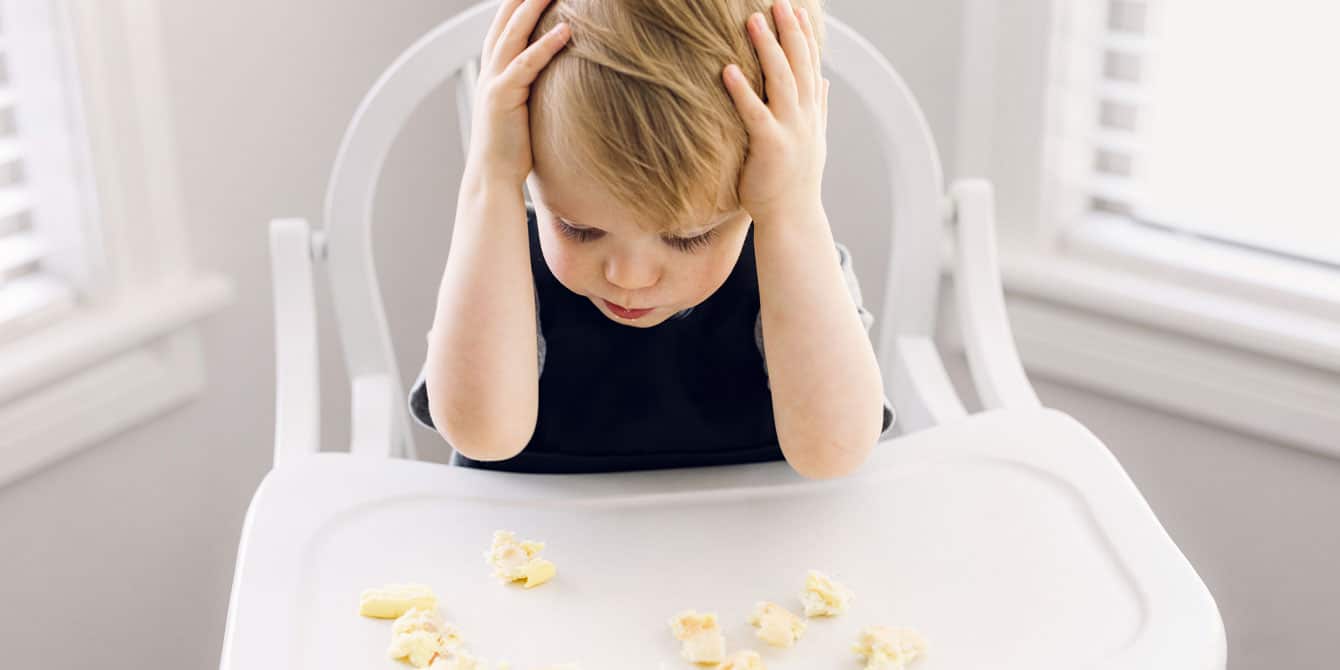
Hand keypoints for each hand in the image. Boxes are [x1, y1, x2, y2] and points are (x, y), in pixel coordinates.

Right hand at [466, 0, 570, 186]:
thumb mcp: (523, 110)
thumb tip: (559, 77)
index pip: (506, 25)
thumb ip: (533, 88)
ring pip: (513, 34)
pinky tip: (565, 30)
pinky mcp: (502, 97)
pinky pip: (526, 64)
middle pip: (506, 20)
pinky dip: (545, 46)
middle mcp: (491, 70)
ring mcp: (494, 82)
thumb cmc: (513, 150)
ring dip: (533, 7)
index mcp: (495, 71)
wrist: (492, 179)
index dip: (518, 3)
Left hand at [722, 0, 828, 222]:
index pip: (811, 64)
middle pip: (799, 64)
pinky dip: (742, 91)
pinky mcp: (770, 147)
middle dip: (789, 30)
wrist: (792, 219)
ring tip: (753, 21)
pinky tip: (727, 70)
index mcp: (811, 112)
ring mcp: (791, 131)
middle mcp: (805, 117)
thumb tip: (823, 81)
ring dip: (767, 49)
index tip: (795, 9)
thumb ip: (817, 107)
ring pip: (782, 80)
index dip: (804, 35)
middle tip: (777, 1)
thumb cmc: (793, 182)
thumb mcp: (810, 140)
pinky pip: (755, 113)